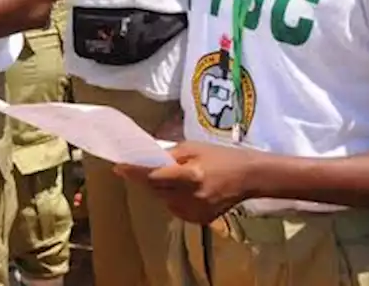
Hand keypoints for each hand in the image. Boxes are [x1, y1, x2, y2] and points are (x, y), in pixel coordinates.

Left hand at [115, 141, 258, 223]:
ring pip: (163, 200)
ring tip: (172, 177)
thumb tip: (145, 159)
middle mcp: (192, 196)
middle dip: (146, 179)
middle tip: (141, 168)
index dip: (135, 173)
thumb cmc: (221, 156)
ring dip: (160, 189)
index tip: (119, 167)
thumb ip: (169, 155)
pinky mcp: (200, 220)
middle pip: (155, 190)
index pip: (154, 176)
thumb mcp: (194, 147)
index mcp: (191, 175)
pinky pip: (175, 209)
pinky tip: (184, 189)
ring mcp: (197, 211)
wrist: (250, 177)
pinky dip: (172, 199)